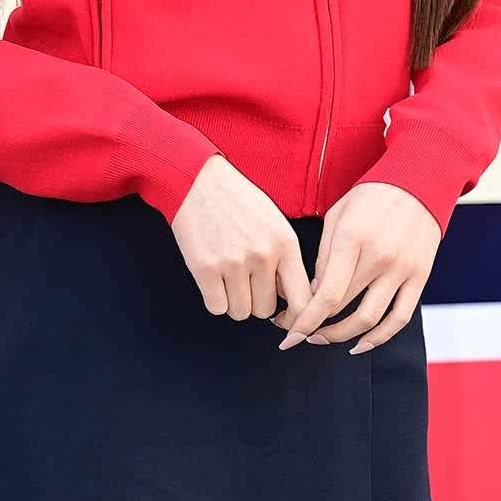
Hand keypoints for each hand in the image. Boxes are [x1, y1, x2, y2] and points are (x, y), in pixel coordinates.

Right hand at [171, 155, 311, 322]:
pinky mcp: (205, 268)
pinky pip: (217, 308)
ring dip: (234, 300)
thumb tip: (293, 302)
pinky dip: (215, 298)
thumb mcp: (274, 223)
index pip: (303, 301)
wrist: (196, 180)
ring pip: (241, 312)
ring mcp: (233, 263)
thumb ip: (286, 260)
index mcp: (286, 243)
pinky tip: (213, 277)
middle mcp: (263, 255)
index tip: (285, 321)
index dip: (296, 319)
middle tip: (245, 279)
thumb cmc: (237, 202)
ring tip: (229, 274)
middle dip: (256, 301)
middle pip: (266, 310)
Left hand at [270, 182, 440, 353]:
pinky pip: (400, 317)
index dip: (306, 320)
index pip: (328, 294)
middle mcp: (379, 257)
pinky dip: (380, 337)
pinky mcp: (419, 277)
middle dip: (316, 327)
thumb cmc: (371, 197)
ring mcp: (402, 269)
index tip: (289, 334)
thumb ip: (324, 256)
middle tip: (299, 333)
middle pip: (344, 309)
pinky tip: (361, 344)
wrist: (418, 182)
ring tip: (323, 340)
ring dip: (343, 337)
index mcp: (352, 239)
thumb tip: (315, 295)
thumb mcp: (337, 216)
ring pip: (370, 320)